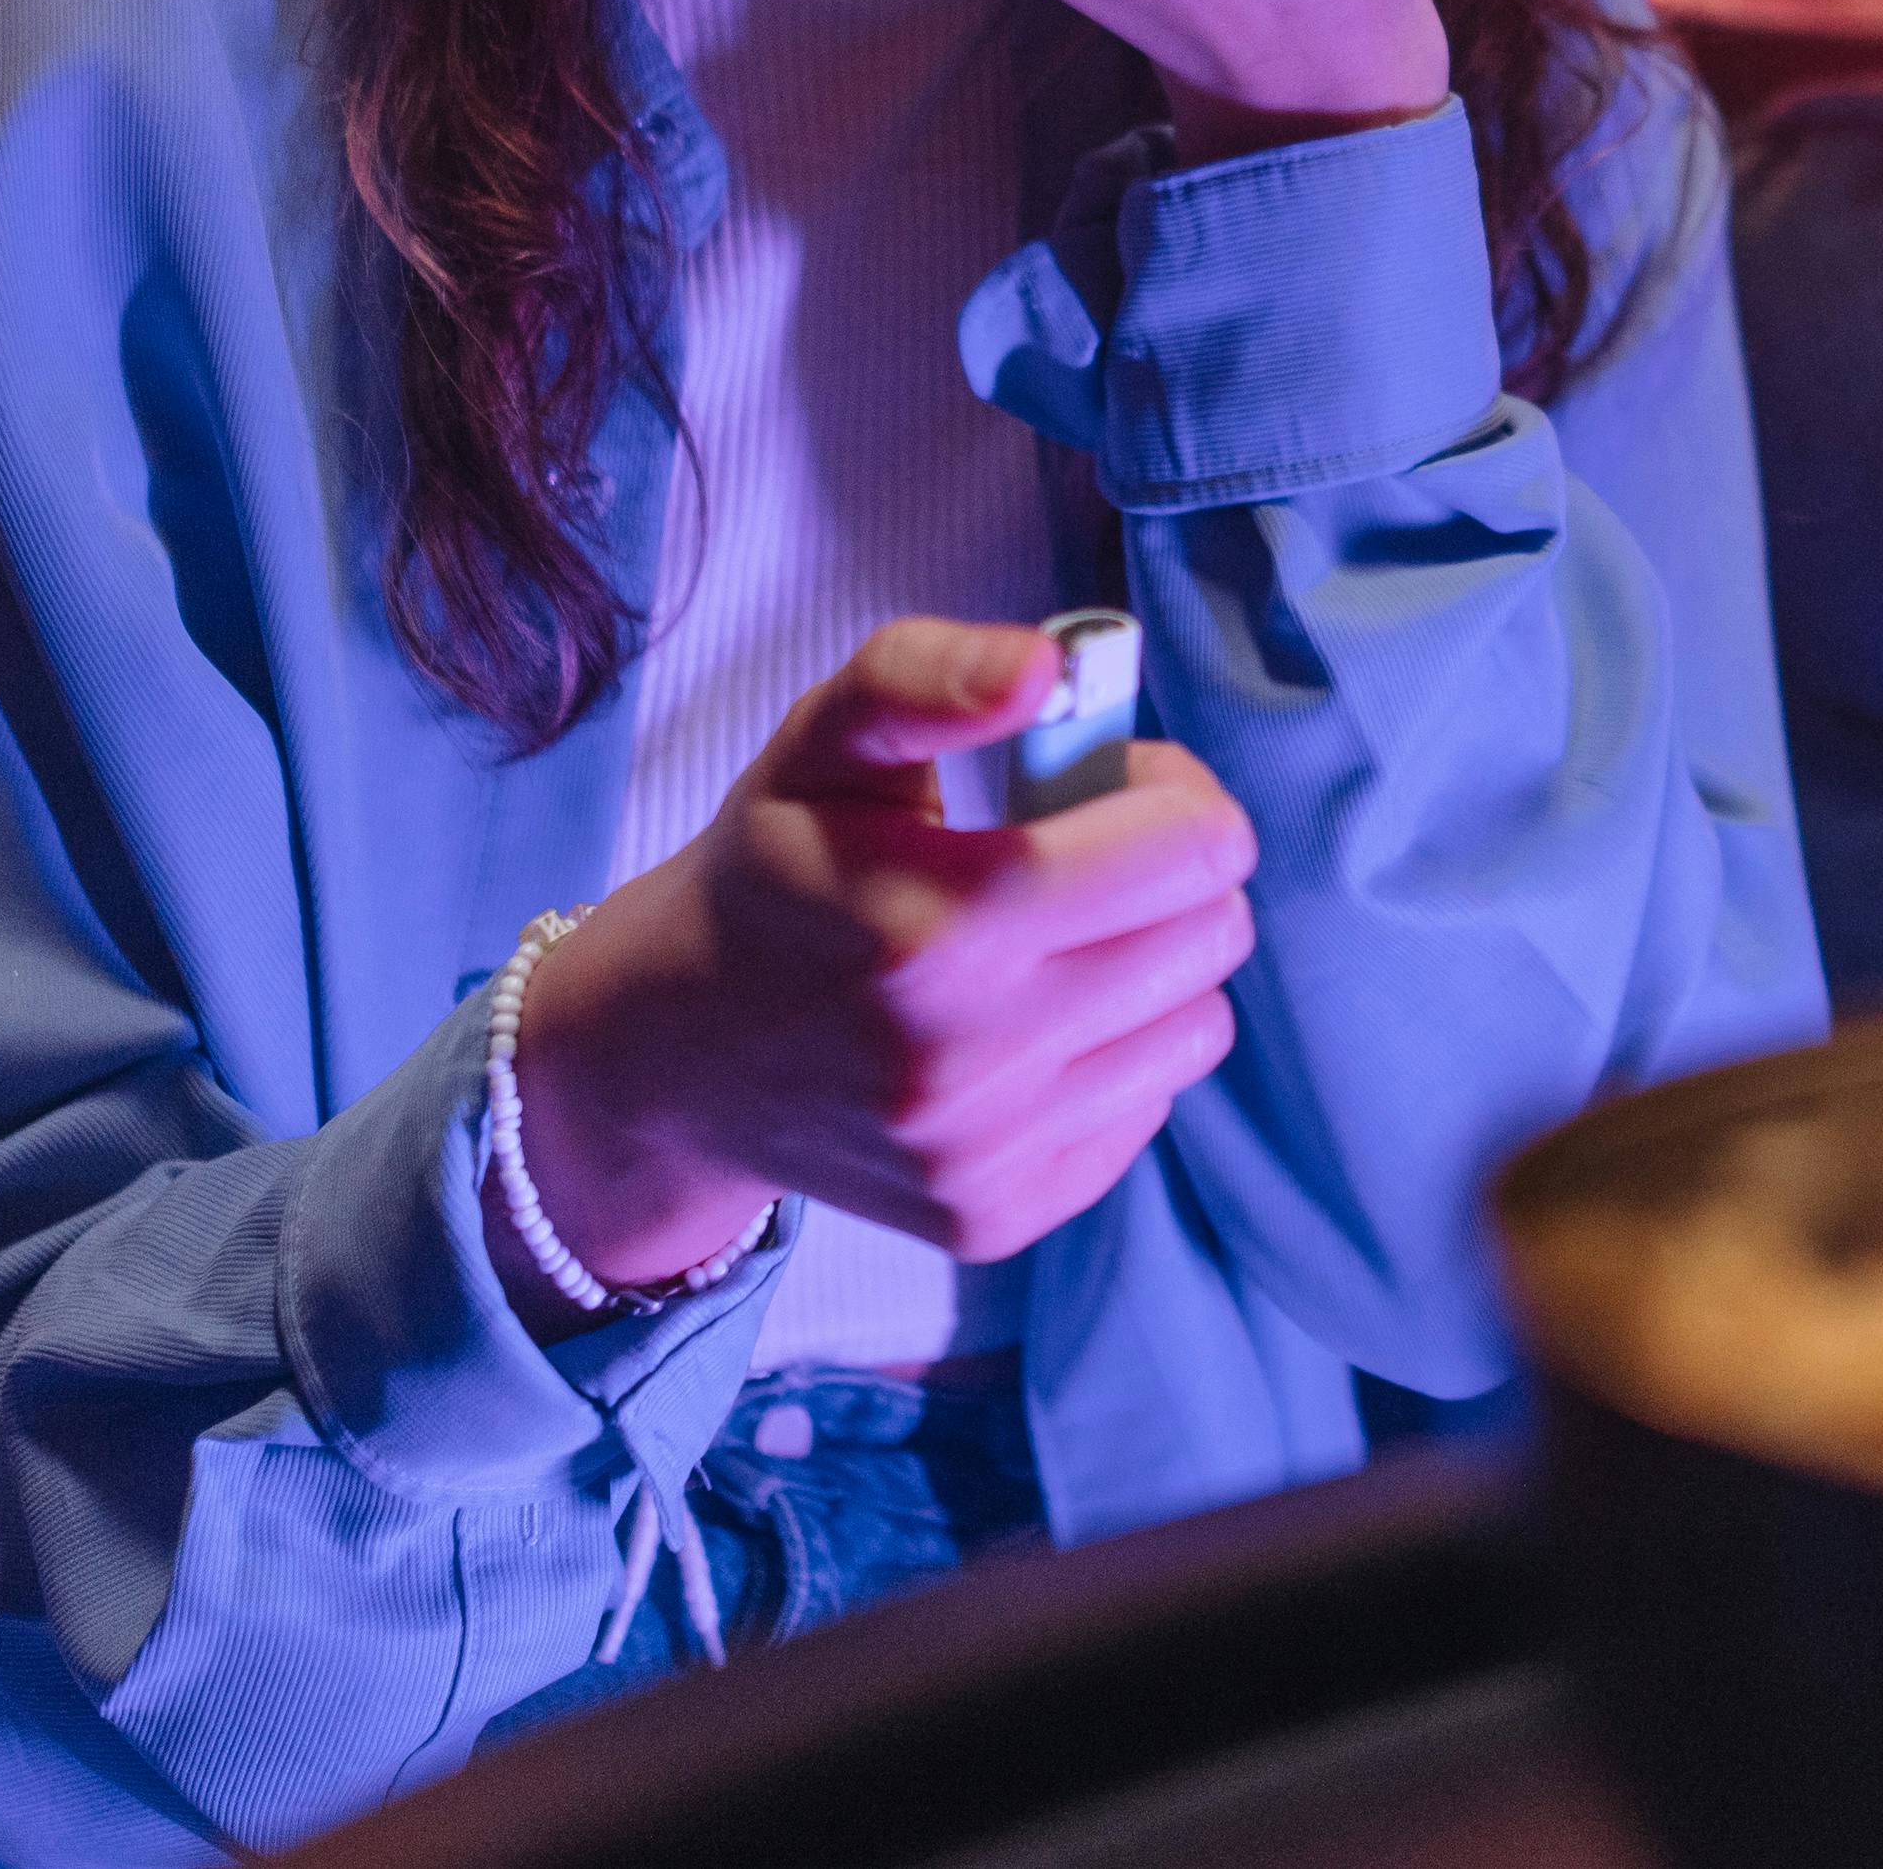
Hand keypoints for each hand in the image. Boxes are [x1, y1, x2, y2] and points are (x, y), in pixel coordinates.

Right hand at [502, 618, 1259, 1312]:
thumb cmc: (774, 870)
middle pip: (1212, 937)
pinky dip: (1113, 1058)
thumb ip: (928, 675)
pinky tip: (1028, 1024)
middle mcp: (968, 1053)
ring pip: (1196, 1028)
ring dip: (1155, 969)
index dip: (1173, 794)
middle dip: (1172, 876)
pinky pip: (1146, 1112)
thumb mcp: (823, 742)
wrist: (669, 1054)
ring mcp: (983, 1151)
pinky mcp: (994, 1217)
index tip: (1112, 786)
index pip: (1194, 848)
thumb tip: (1051, 666)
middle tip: (1083, 859)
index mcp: (942, 918)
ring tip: (1059, 941)